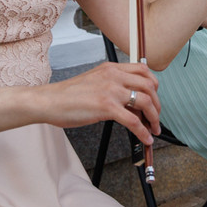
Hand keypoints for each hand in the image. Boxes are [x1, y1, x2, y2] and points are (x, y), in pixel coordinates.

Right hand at [45, 61, 159, 144]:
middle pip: (149, 86)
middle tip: (156, 117)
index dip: (154, 85)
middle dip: (157, 104)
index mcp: (111, 68)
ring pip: (146, 102)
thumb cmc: (67, 95)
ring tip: (153, 129)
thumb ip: (112, 85)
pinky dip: (143, 131)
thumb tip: (129, 101)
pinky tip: (145, 138)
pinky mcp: (106, 107)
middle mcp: (114, 76)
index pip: (143, 70)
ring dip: (154, 118)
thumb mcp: (94, 81)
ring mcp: (111, 90)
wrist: (49, 101)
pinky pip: (133, 121)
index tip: (154, 98)